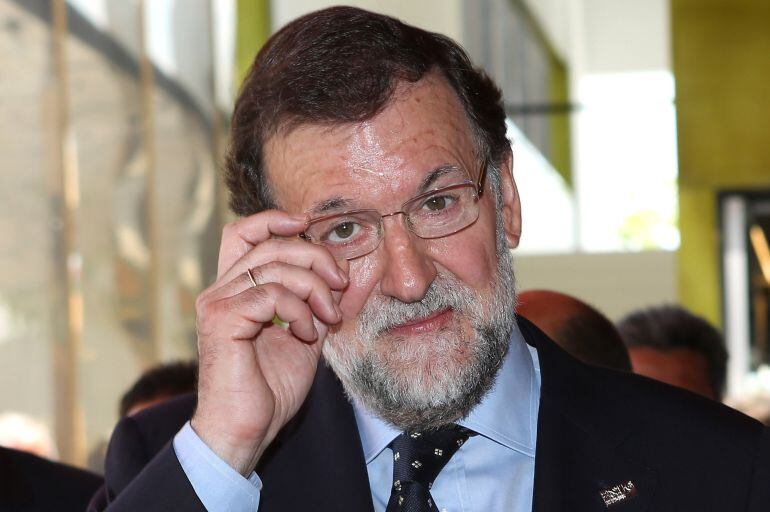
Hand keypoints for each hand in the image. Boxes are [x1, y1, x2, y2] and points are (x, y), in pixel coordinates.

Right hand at [190, 210, 347, 474]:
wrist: (246, 429)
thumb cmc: (269, 388)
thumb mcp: (302, 335)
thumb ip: (312, 302)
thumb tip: (336, 273)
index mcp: (235, 289)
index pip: (244, 233)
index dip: (275, 219)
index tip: (307, 224)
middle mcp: (220, 290)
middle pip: (269, 244)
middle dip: (314, 256)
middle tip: (340, 283)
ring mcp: (217, 303)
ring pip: (274, 266)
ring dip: (313, 289)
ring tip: (327, 318)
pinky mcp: (222, 320)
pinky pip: (271, 294)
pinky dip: (299, 310)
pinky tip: (306, 335)